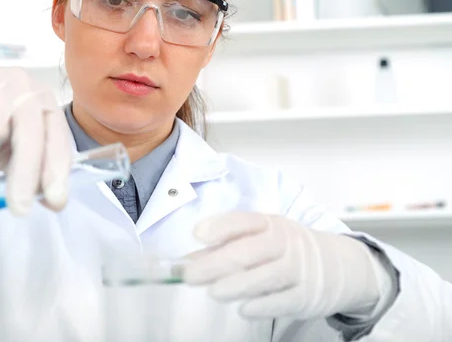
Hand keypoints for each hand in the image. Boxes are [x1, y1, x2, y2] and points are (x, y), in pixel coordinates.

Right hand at [0, 66, 72, 214]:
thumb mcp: (15, 156)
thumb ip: (36, 174)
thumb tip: (55, 203)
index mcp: (47, 107)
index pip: (58, 139)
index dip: (57, 170)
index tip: (56, 201)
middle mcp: (27, 89)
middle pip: (30, 134)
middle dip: (26, 175)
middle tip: (19, 208)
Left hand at [183, 211, 382, 319]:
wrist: (340, 266)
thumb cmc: (288, 250)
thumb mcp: (262, 239)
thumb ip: (226, 248)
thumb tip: (188, 260)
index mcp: (271, 224)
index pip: (246, 221)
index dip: (221, 226)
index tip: (198, 234)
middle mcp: (286, 242)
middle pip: (251, 250)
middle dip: (218, 262)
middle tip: (190, 275)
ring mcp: (299, 269)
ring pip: (267, 276)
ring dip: (238, 284)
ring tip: (214, 292)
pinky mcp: (307, 296)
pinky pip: (284, 300)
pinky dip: (263, 305)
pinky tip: (243, 308)